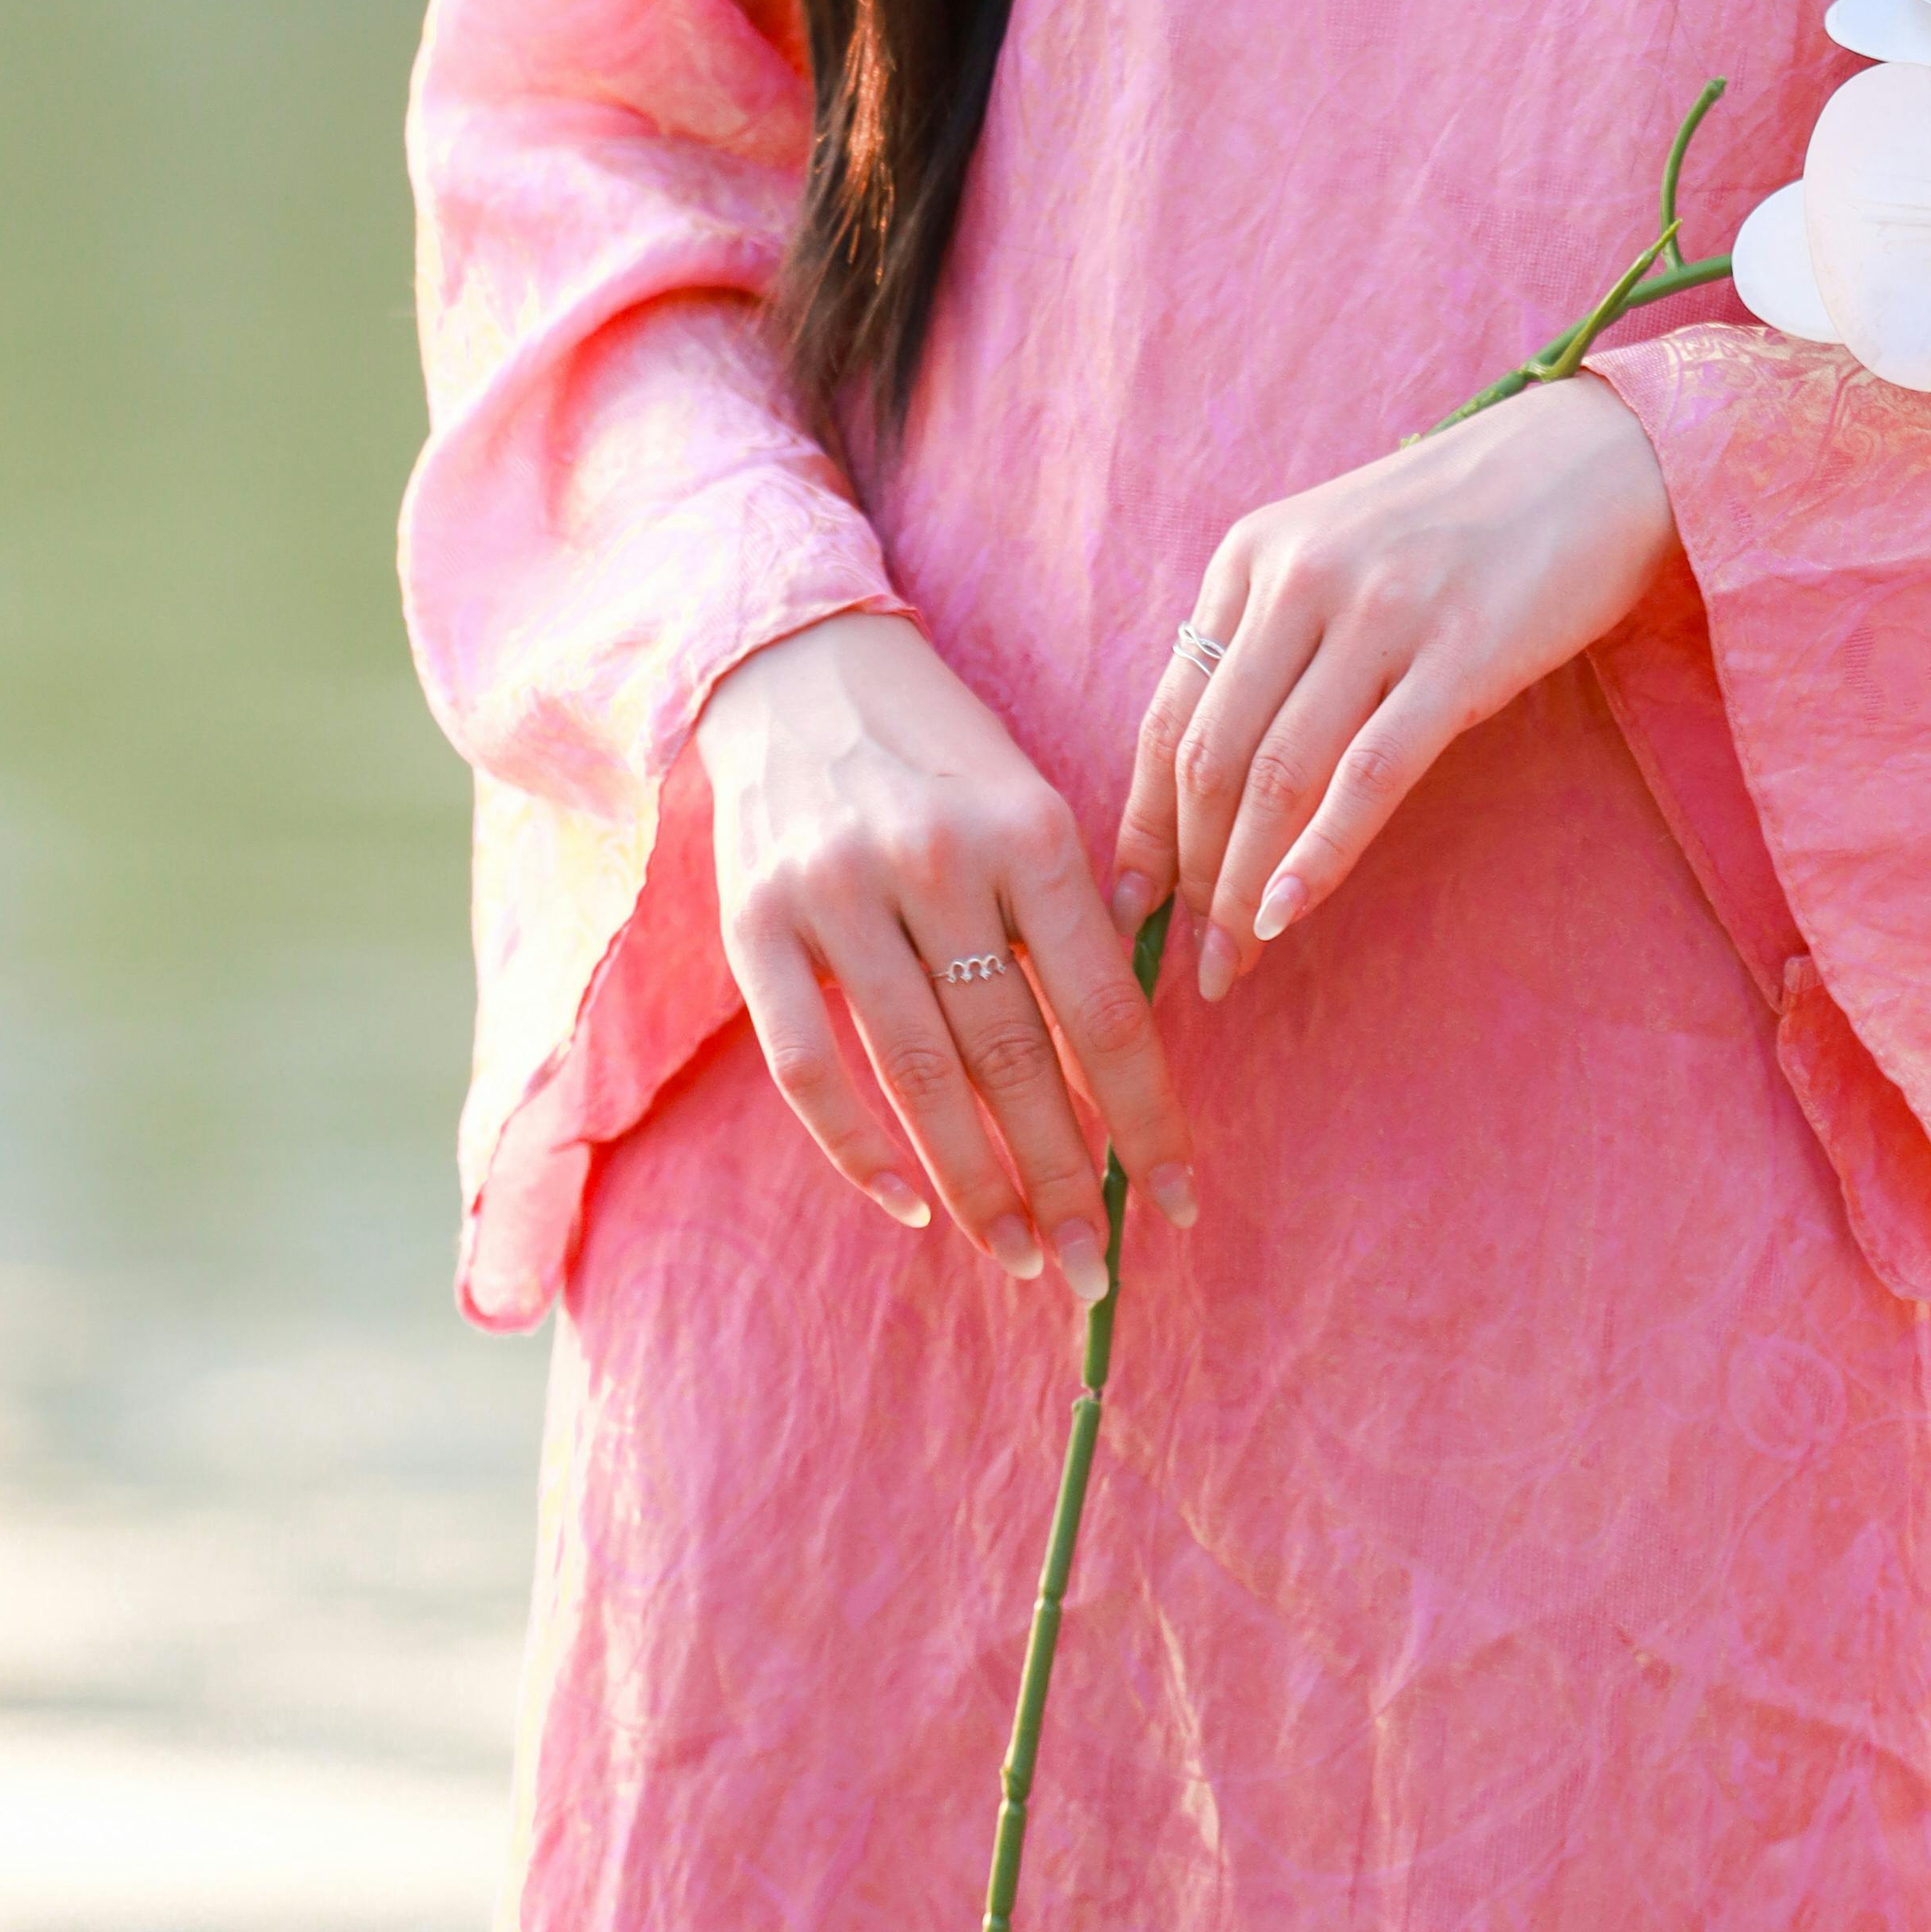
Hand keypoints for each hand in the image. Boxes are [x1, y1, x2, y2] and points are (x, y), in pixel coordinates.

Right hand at [695, 609, 1194, 1298]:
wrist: (800, 667)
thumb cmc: (942, 755)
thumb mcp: (1029, 805)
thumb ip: (1069, 921)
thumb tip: (1122, 1065)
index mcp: (1030, 829)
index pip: (1103, 1007)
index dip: (1145, 1115)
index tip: (1174, 1201)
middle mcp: (937, 861)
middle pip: (1014, 1056)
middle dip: (1064, 1175)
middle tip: (1095, 1264)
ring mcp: (839, 894)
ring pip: (921, 1076)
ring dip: (976, 1185)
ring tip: (1023, 1257)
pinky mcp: (755, 924)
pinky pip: (809, 1065)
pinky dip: (859, 1149)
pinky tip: (908, 1205)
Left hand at [1112, 378, 1678, 1003]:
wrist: (1595, 457)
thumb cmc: (1462, 519)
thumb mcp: (1337, 551)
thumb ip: (1272, 638)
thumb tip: (1210, 781)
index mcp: (1252, 554)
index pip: (1169, 713)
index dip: (1140, 825)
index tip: (1126, 907)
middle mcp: (1300, 577)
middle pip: (1211, 757)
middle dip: (1188, 877)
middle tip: (1187, 962)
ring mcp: (1380, 612)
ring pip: (1277, 776)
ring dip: (1241, 887)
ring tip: (1232, 963)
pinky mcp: (1460, 654)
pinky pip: (1368, 775)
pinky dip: (1318, 856)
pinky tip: (1288, 914)